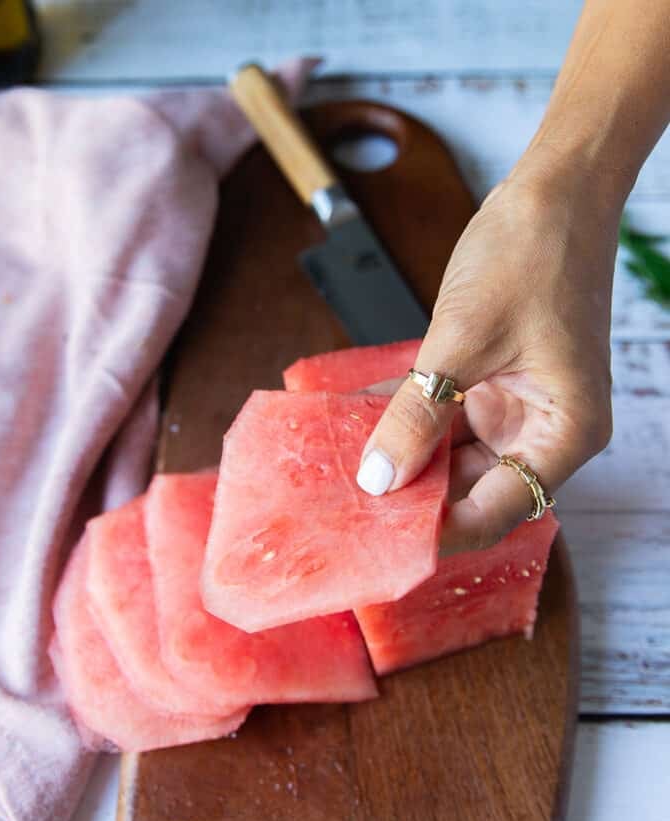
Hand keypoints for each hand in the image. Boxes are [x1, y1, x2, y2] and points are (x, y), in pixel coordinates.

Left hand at [356, 149, 619, 553]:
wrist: (550, 191)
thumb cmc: (531, 254)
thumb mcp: (463, 341)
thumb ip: (420, 415)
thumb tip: (380, 479)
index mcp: (563, 432)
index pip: (499, 511)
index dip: (441, 533)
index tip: (382, 542)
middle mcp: (543, 430)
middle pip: (473, 491)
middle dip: (413, 498)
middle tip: (348, 508)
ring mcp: (515, 408)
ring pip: (452, 458)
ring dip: (402, 459)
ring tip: (344, 470)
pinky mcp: (489, 385)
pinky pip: (442, 419)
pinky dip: (405, 421)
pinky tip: (358, 425)